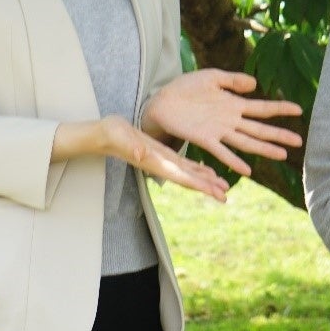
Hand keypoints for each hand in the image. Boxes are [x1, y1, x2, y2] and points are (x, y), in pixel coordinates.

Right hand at [53, 115, 229, 200]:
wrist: (104, 134)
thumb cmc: (111, 135)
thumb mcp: (121, 137)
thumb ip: (131, 146)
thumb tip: (141, 155)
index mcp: (156, 163)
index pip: (181, 176)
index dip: (199, 185)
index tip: (214, 193)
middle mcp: (162, 165)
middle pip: (189, 179)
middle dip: (207, 188)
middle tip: (225, 197)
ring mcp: (163, 160)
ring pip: (189, 173)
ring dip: (205, 180)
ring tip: (223, 187)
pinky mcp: (163, 153)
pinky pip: (184, 163)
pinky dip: (197, 169)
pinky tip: (208, 171)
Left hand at [142, 69, 302, 176]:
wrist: (162, 101)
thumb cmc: (186, 89)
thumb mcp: (211, 77)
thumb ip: (233, 80)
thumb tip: (256, 84)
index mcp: (233, 104)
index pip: (262, 108)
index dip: (280, 108)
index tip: (300, 110)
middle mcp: (230, 120)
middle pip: (259, 129)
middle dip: (279, 135)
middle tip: (300, 141)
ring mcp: (218, 131)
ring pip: (246, 142)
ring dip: (264, 149)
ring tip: (282, 156)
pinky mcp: (204, 139)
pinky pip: (222, 152)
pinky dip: (234, 161)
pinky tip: (247, 171)